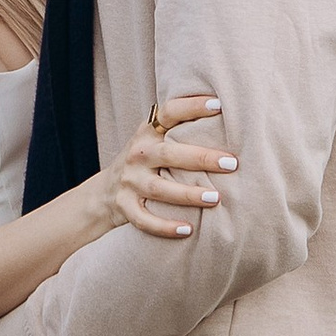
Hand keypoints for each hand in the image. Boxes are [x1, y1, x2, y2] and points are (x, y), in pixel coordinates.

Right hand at [104, 91, 234, 239]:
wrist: (103, 193)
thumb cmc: (145, 162)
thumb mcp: (153, 140)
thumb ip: (180, 129)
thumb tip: (230, 117)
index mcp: (148, 132)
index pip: (169, 113)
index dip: (191, 106)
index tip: (218, 105)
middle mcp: (138, 154)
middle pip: (169, 154)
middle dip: (201, 158)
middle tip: (232, 163)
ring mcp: (130, 181)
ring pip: (159, 189)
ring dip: (188, 194)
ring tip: (216, 198)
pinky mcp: (125, 207)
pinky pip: (144, 219)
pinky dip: (165, 226)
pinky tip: (188, 230)